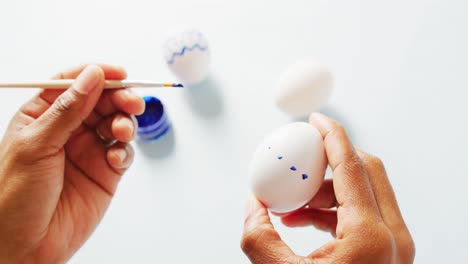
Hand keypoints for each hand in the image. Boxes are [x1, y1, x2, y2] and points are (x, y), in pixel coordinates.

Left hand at [0, 65, 144, 262]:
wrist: (27, 246)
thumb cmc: (14, 196)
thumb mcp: (37, 144)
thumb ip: (68, 109)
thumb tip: (92, 76)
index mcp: (43, 116)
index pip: (73, 84)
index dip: (97, 75)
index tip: (118, 73)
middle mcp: (68, 130)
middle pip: (101, 101)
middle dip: (119, 98)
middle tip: (131, 102)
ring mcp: (88, 151)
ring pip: (116, 124)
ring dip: (125, 123)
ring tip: (122, 132)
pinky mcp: (105, 173)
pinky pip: (123, 153)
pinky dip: (125, 152)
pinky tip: (115, 160)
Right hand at [241, 113, 414, 263]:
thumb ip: (258, 236)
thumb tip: (253, 204)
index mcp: (372, 239)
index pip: (352, 166)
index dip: (332, 135)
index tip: (315, 118)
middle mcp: (393, 238)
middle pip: (367, 171)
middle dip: (330, 160)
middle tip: (299, 160)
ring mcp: (396, 247)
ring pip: (366, 192)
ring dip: (328, 188)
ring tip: (292, 204)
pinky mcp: (390, 254)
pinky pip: (364, 214)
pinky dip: (335, 209)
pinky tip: (305, 221)